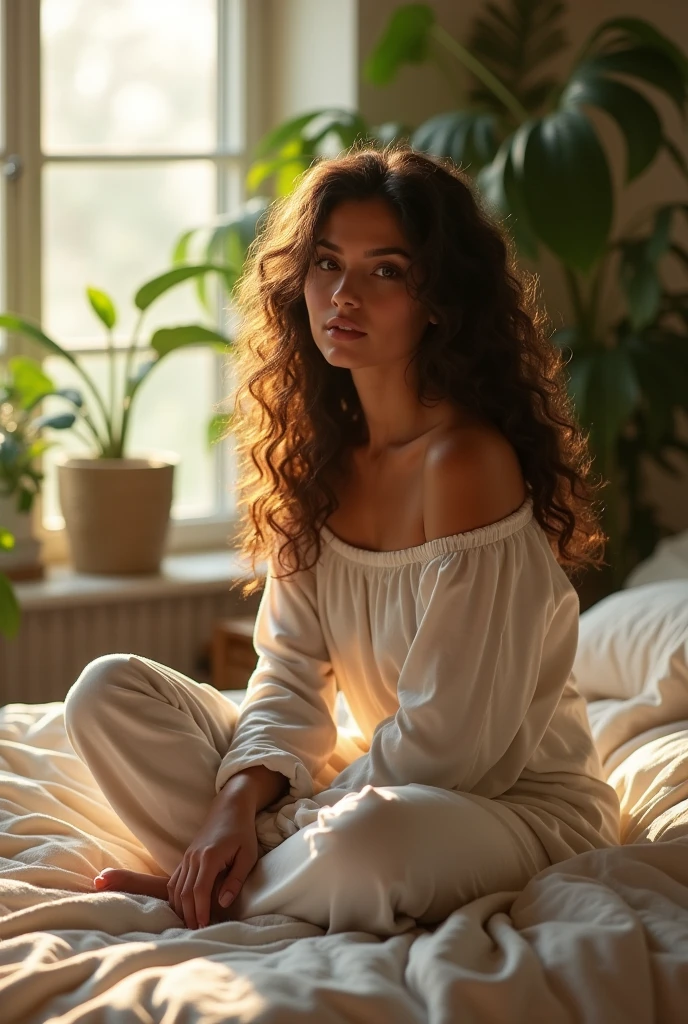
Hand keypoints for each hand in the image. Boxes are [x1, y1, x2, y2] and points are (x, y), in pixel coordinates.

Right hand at [168, 789, 258, 928]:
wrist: (229, 807)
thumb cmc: (243, 831)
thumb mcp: (248, 855)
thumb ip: (236, 880)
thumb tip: (223, 903)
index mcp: (209, 857)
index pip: (200, 890)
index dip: (201, 911)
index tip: (204, 927)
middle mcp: (194, 857)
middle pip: (185, 893)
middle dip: (189, 914)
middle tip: (197, 932)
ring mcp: (187, 856)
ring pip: (176, 888)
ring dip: (181, 908)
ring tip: (190, 924)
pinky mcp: (186, 856)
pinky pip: (174, 880)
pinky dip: (175, 896)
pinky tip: (182, 908)